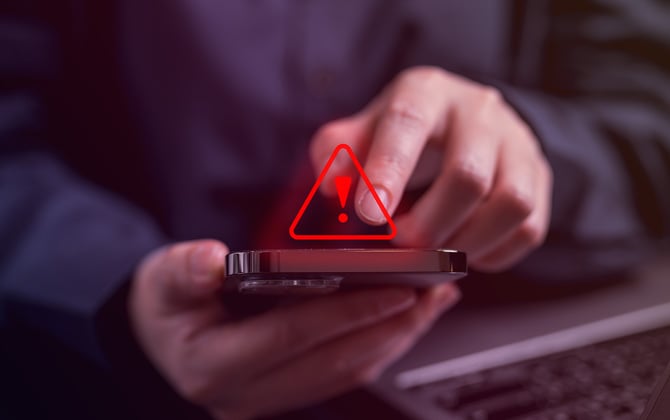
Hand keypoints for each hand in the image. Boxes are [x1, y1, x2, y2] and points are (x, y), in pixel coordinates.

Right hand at [129, 240, 459, 418]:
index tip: (396, 289)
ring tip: (432, 303)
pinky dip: (379, 345)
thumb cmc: (164, 309)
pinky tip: (403, 321)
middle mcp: (250, 393)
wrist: (158, 345)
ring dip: (395, 337)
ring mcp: (273, 399)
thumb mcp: (162, 281)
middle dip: (391, 326)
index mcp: (216, 365)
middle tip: (433, 292)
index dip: (348, 311)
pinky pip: (345, 373)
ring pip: (349, 372)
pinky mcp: (292, 393)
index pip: (295, 336)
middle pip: (336, 361)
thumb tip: (213, 260)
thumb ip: (184, 271)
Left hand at [311, 66, 552, 271]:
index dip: (388, 170)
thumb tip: (332, 185)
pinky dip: (494, 253)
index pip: (408, 123)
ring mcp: (517, 143)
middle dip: (430, 224)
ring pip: (510, 204)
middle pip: (467, 176)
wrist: (464, 121)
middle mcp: (479, 111)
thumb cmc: (406, 133)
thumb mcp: (366, 130)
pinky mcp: (539, 177)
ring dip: (467, 243)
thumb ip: (338, 152)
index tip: (370, 215)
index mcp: (426, 93)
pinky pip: (530, 228)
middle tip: (403, 244)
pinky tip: (465, 251)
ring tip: (437, 252)